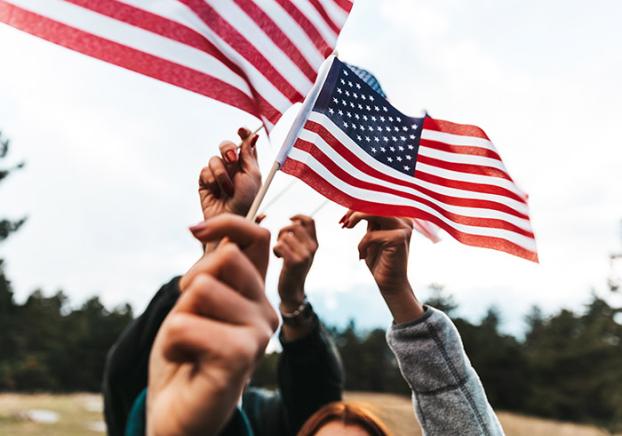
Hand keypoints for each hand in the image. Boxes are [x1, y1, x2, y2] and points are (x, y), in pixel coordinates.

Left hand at [148, 215, 277, 435]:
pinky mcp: (241, 357)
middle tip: (189, 315)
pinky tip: (184, 360)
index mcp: (255, 293)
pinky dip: (171, 342)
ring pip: (201, 289)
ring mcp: (258, 334)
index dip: (228, 223)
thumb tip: (204, 228)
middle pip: (224, 258)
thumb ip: (210, 269)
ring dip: (178, 316)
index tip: (194, 232)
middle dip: (190, 282)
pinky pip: (185, 324)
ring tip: (188, 343)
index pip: (257, 238)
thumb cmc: (185, 353)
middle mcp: (265, 310)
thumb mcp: (194, 302)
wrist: (176, 412)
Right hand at [199, 127, 260, 218]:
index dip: (243, 134)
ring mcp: (218, 175)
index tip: (242, 130)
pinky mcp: (205, 183)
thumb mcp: (252, 176)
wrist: (229, 219)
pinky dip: (212, 180)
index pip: (244, 144)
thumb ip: (249, 155)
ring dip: (222, 174)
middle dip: (227, 149)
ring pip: (214, 159)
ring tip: (228, 189)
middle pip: (226, 146)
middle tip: (232, 159)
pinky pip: (204, 170)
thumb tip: (253, 135)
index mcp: (247, 165)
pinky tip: (217, 192)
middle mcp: (233, 168)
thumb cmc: (246, 200)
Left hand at [273, 215, 317, 310]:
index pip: (310, 220)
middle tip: (280, 241)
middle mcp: (312, 248)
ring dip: (278, 243)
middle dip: (283, 231)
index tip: (289, 219)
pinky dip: (276, 250)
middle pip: (294, 226)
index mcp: (315, 243)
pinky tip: (278, 258)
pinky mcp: (294, 262)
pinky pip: (280, 245)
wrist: (293, 291)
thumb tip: (293, 220)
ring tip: (280, 253)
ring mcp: (304, 255)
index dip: (298, 216)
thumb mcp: (302, 252)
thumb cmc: (293, 269)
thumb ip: (301, 237)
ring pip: (285, 236)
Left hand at [341, 210, 423, 322]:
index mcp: (400, 216)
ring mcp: (404, 228)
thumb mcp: (372, 234)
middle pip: (376, 202)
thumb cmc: (379, 259)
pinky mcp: (400, 238)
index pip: (378, 200)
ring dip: (356, 218)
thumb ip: (370, 218)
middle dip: (355, 209)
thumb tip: (355, 202)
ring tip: (347, 227)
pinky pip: (372, 235)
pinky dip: (362, 244)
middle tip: (343, 222)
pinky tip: (362, 256)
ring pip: (374, 212)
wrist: (389, 283)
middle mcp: (405, 219)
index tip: (344, 216)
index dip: (358, 204)